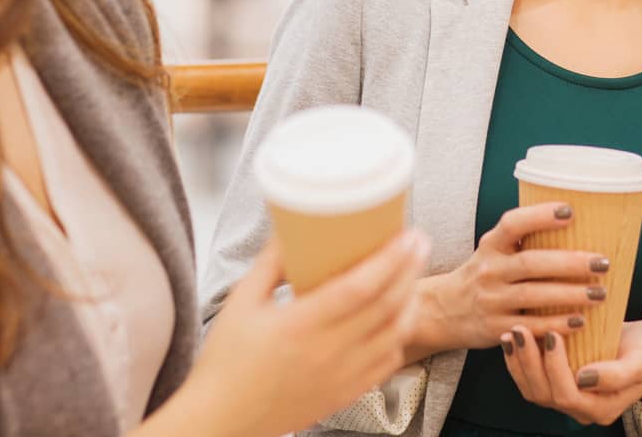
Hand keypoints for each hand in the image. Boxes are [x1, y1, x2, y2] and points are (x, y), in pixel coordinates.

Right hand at [145, 231, 428, 436]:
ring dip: (410, 300)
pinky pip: (387, 363)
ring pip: (395, 334)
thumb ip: (271, 262)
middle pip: (386, 306)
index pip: (360, 288)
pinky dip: (399, 335)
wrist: (222, 419)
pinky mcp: (346, 394)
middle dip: (409, 269)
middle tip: (419, 242)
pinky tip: (398, 317)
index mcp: (300, 326)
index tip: (408, 235)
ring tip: (412, 274)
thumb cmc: (227, 360)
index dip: (390, 259)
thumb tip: (293, 225)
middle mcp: (327, 352)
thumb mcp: (241, 301)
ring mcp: (341, 377)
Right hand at [406, 202, 607, 359]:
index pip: (512, 224)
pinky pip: (530, 326)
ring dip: (570, 294)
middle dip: (570, 263)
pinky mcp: (495, 328)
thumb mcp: (493, 250)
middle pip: (532, 263)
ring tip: (600, 293)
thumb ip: (523, 240)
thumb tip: (577, 222)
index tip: (570, 211)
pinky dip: (556, 324)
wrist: (444, 311)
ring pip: (533, 296)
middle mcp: (489, 270)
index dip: (540, 216)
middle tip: (602, 263)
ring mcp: (491, 300)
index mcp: (490, 245)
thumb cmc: (483, 274)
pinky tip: (580, 321)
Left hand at [500, 321, 641, 425]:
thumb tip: (584, 379)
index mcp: (602, 408)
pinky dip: (517, 361)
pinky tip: (510, 339)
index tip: (552, 333)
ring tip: (512, 332)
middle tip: (520, 328)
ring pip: (533, 390)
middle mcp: (581, 410)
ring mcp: (567, 399)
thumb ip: (618, 374)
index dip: (555, 367)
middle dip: (529, 361)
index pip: (568, 395)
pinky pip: (531, 380)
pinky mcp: (557, 384)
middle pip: (544, 394)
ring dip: (519, 361)